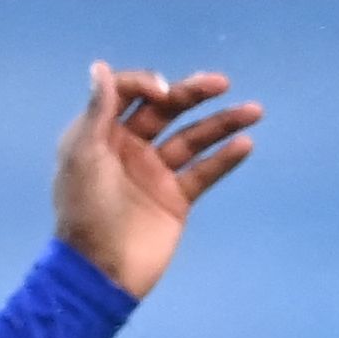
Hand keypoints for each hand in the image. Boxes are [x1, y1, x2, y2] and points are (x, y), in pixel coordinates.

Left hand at [50, 62, 260, 300]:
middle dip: (192, 94)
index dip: (147, 84)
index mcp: (102, 134)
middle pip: (166, 110)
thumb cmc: (85, 211)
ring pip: (193, 138)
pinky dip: (225, 158)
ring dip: (223, 123)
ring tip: (254, 111)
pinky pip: (205, 171)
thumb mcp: (84, 155)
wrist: (101, 270)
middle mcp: (130, 149)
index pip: (129, 94)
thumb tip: (100, 66)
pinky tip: (245, 144)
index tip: (162, 92)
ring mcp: (155, 174)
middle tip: (221, 82)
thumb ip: (97, 111)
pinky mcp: (176, 199)